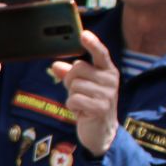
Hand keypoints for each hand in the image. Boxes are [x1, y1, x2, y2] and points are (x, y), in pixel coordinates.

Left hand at [49, 31, 118, 156]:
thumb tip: (55, 65)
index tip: (83, 34)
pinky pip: (74, 99)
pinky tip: (81, 112)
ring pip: (74, 85)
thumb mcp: (79, 87)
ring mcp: (107, 94)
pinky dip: (72, 107)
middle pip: (77, 69)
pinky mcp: (100, 108)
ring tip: (82, 104)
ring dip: (72, 96)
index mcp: (107, 70)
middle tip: (78, 93)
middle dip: (70, 81)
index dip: (92, 43)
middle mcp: (110, 79)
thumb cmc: (90, 105)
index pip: (100, 53)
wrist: (101, 131)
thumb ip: (69, 75)